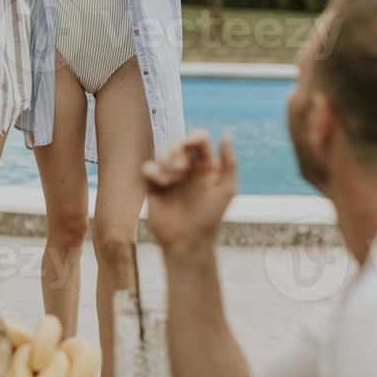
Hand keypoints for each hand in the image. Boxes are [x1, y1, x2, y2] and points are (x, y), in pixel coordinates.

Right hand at [140, 132, 237, 256]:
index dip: (193, 137)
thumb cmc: (210, 217)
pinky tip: (162, 184)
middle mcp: (187, 168)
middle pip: (177, 142)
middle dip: (177, 150)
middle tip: (181, 169)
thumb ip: (229, 162)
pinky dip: (153, 171)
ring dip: (166, 160)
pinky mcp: (153, 186)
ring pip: (161, 152)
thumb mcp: (226, 189)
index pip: (198, 140)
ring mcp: (169, 176)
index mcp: (205, 166)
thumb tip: (225, 135)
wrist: (188, 241)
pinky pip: (148, 167)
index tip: (190, 146)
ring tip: (173, 179)